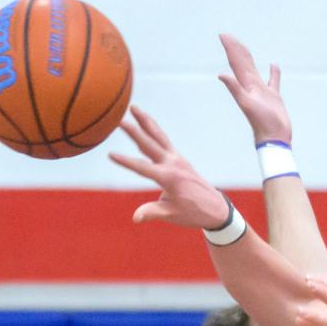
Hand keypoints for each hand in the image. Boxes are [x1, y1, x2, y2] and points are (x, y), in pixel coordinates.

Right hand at [109, 106, 228, 227]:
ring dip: (146, 121)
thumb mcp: (171, 214)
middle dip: (135, 132)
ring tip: (133, 107)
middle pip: (150, 144)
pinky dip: (153, 131)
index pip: (143, 168)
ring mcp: (177, 159)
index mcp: (169, 178)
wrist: (215, 208)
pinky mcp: (179, 158)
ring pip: (159, 136)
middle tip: (120, 120)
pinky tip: (144, 124)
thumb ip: (152, 213)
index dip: (126, 162)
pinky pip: (163, 141)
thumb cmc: (193, 213)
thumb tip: (135, 218)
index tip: (110, 154)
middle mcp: (173, 164)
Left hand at [218, 35, 291, 143]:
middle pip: (242, 64)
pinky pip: (273, 81)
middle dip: (236, 50)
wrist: (274, 139)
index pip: (236, 63)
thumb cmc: (262, 123)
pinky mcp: (274, 97)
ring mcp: (263, 92)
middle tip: (228, 37)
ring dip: (249, 58)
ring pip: (254, 70)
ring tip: (245, 47)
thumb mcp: (247, 104)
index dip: (230, 49)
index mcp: (245, 85)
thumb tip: (221, 75)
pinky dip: (273, 73)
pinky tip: (273, 65)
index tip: (223, 35)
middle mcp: (252, 87)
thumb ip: (235, 89)